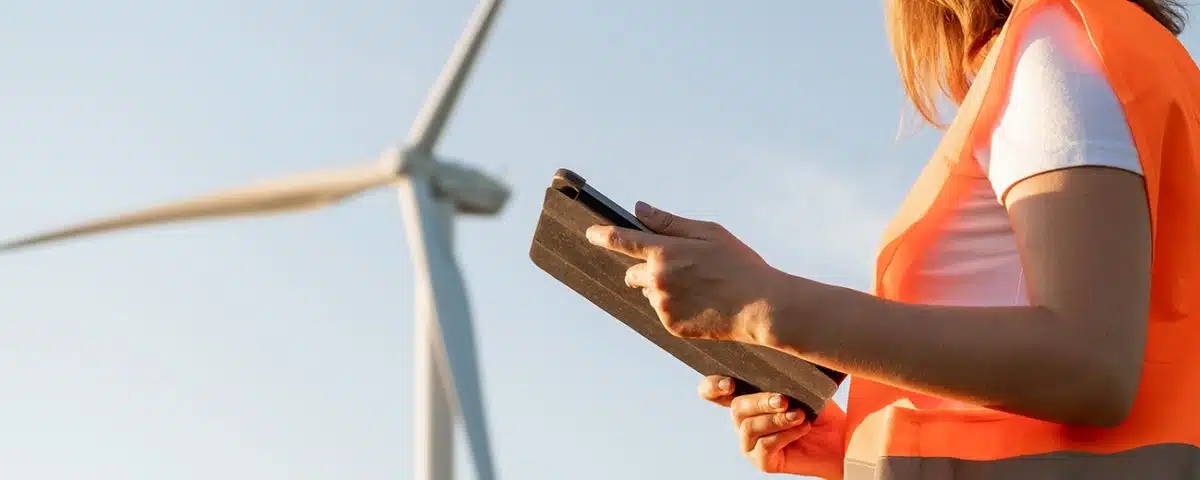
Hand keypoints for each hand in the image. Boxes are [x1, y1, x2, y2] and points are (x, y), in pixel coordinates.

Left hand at [586, 202, 786, 343]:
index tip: (591, 233)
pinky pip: (664, 312)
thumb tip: (640, 210)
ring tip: (699, 287)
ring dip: (663, 289)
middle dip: (646, 269)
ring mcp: (663, 305)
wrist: (761, 306)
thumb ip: (669, 222)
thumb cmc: (739, 264)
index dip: (602, 235)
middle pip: (632, 273)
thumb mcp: (708, 232)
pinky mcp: (671, 325)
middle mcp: (657, 279)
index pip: (620, 240)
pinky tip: (702, 303)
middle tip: (679, 268)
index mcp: (665, 252)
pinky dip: (676, 307)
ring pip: (650, 293)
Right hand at [700, 376, 845, 477]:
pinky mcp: (762, 462)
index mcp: (746, 400)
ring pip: (749, 427)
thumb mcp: (801, 388)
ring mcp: (750, 444)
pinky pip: (765, 446)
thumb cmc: (819, 410)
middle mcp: (743, 422)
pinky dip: (785, 434)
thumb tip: (777, 361)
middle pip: (736, 408)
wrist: (841, 439)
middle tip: (784, 399)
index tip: (730, 384)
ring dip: (775, 418)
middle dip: (760, 401)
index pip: (713, 392)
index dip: (712, 386)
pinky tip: (803, 427)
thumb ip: (782, 377)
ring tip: (799, 415)